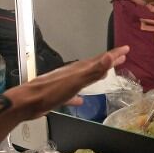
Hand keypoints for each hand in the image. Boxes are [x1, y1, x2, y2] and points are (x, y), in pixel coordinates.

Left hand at [4, 45, 128, 119]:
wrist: (27, 102)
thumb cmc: (52, 92)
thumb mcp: (76, 81)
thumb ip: (94, 70)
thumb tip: (110, 56)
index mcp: (79, 69)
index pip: (101, 59)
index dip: (114, 54)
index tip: (126, 49)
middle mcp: (73, 73)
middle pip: (94, 65)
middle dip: (108, 61)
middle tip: (121, 58)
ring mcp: (65, 83)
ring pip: (84, 78)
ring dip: (96, 76)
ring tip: (105, 75)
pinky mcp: (58, 95)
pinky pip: (73, 93)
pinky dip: (79, 95)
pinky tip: (81, 100)